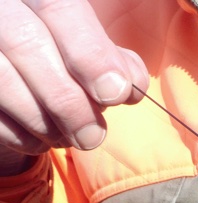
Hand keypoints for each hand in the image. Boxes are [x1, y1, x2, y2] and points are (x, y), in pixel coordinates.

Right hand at [0, 0, 148, 174]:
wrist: (18, 78)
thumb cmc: (61, 59)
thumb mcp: (90, 51)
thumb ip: (112, 60)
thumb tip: (130, 84)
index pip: (60, 8)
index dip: (91, 54)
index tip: (116, 93)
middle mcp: (0, 8)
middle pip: (26, 41)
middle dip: (68, 99)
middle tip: (93, 136)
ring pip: (2, 78)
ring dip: (45, 122)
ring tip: (71, 138)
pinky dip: (22, 135)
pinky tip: (43, 140)